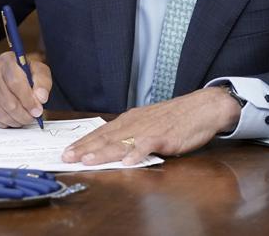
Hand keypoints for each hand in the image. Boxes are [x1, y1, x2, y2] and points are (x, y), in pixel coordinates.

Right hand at [0, 51, 51, 127]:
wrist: (1, 74)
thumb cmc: (22, 73)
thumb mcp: (37, 71)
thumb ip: (42, 82)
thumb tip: (41, 98)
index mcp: (7, 61)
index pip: (15, 82)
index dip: (28, 100)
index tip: (37, 110)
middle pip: (8, 101)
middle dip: (24, 114)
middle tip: (32, 117)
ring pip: (1, 113)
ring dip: (16, 120)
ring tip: (24, 118)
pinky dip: (6, 122)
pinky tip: (13, 117)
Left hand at [62, 87, 239, 164]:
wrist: (201, 108)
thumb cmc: (175, 117)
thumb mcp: (148, 122)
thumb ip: (131, 133)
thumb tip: (112, 144)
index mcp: (130, 120)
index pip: (101, 132)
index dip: (83, 142)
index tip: (67, 151)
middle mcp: (135, 123)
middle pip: (105, 137)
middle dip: (85, 148)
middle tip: (67, 157)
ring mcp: (148, 129)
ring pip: (121, 142)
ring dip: (103, 152)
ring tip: (87, 160)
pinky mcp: (164, 136)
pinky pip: (148, 145)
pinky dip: (137, 153)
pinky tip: (127, 162)